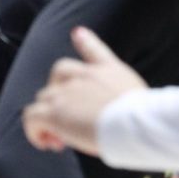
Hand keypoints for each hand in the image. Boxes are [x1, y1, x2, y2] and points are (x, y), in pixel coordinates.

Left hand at [23, 27, 144, 155]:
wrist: (137, 124)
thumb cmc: (146, 117)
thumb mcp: (141, 96)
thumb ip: (124, 89)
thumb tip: (117, 99)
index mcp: (108, 71)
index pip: (93, 48)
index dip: (84, 40)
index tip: (78, 34)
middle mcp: (83, 76)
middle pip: (59, 78)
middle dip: (61, 99)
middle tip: (72, 123)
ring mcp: (66, 93)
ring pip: (43, 99)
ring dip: (48, 117)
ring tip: (59, 141)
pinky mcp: (54, 113)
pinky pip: (32, 118)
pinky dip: (34, 131)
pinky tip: (44, 143)